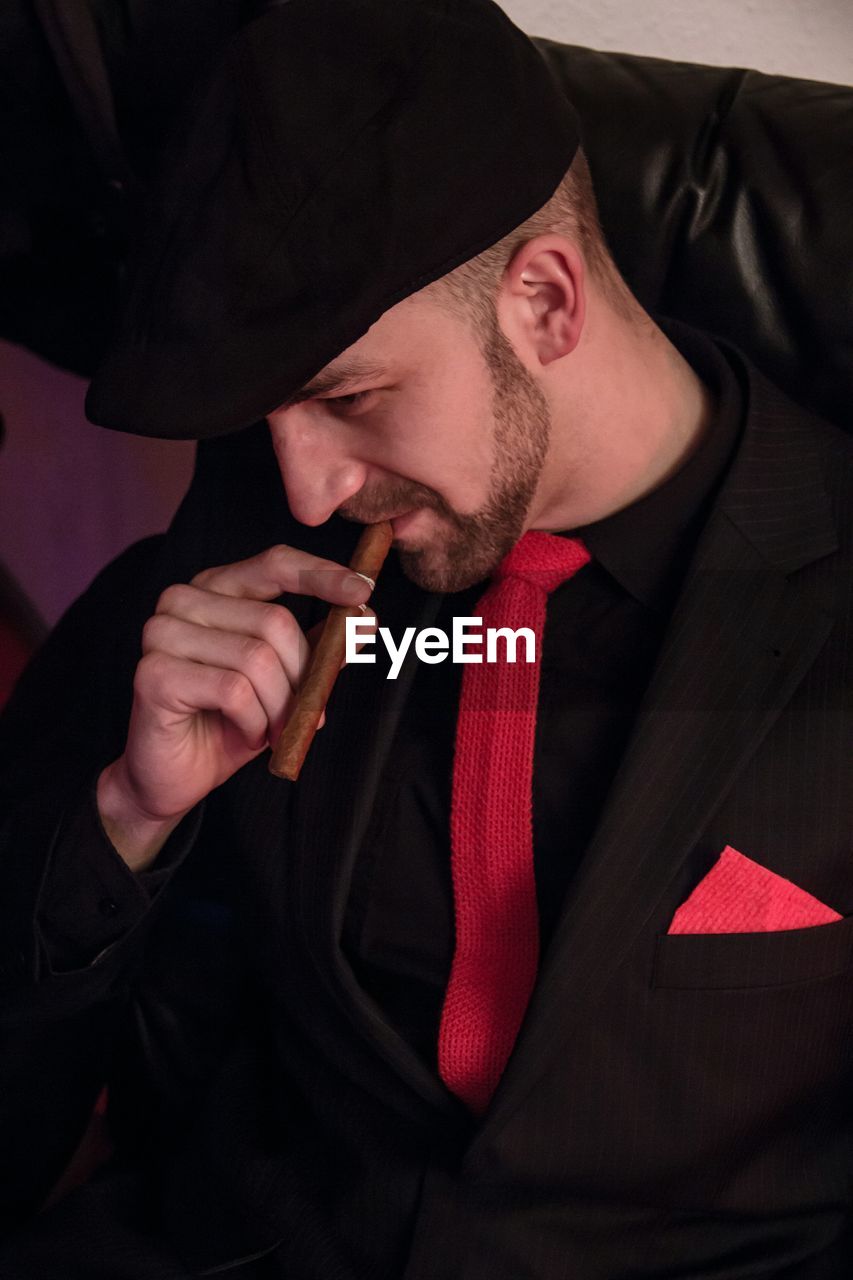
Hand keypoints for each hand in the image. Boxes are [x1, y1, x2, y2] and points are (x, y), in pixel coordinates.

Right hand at [97, 544, 373, 869]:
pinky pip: (234, 691)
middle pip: (275, 622)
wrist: (173, 778)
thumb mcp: (284, 682)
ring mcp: (162, 634)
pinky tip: (244, 733)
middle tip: (304, 715)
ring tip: (269, 730)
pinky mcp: (155, 674)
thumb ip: (316, 647)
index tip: (363, 592)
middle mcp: (183, 601)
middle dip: (302, 678)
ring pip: (258, 659)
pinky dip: (253, 721)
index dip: (321, 576)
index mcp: (216, 589)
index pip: (275, 564)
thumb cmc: (226, 724)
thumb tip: (364, 617)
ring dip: (278, 707)